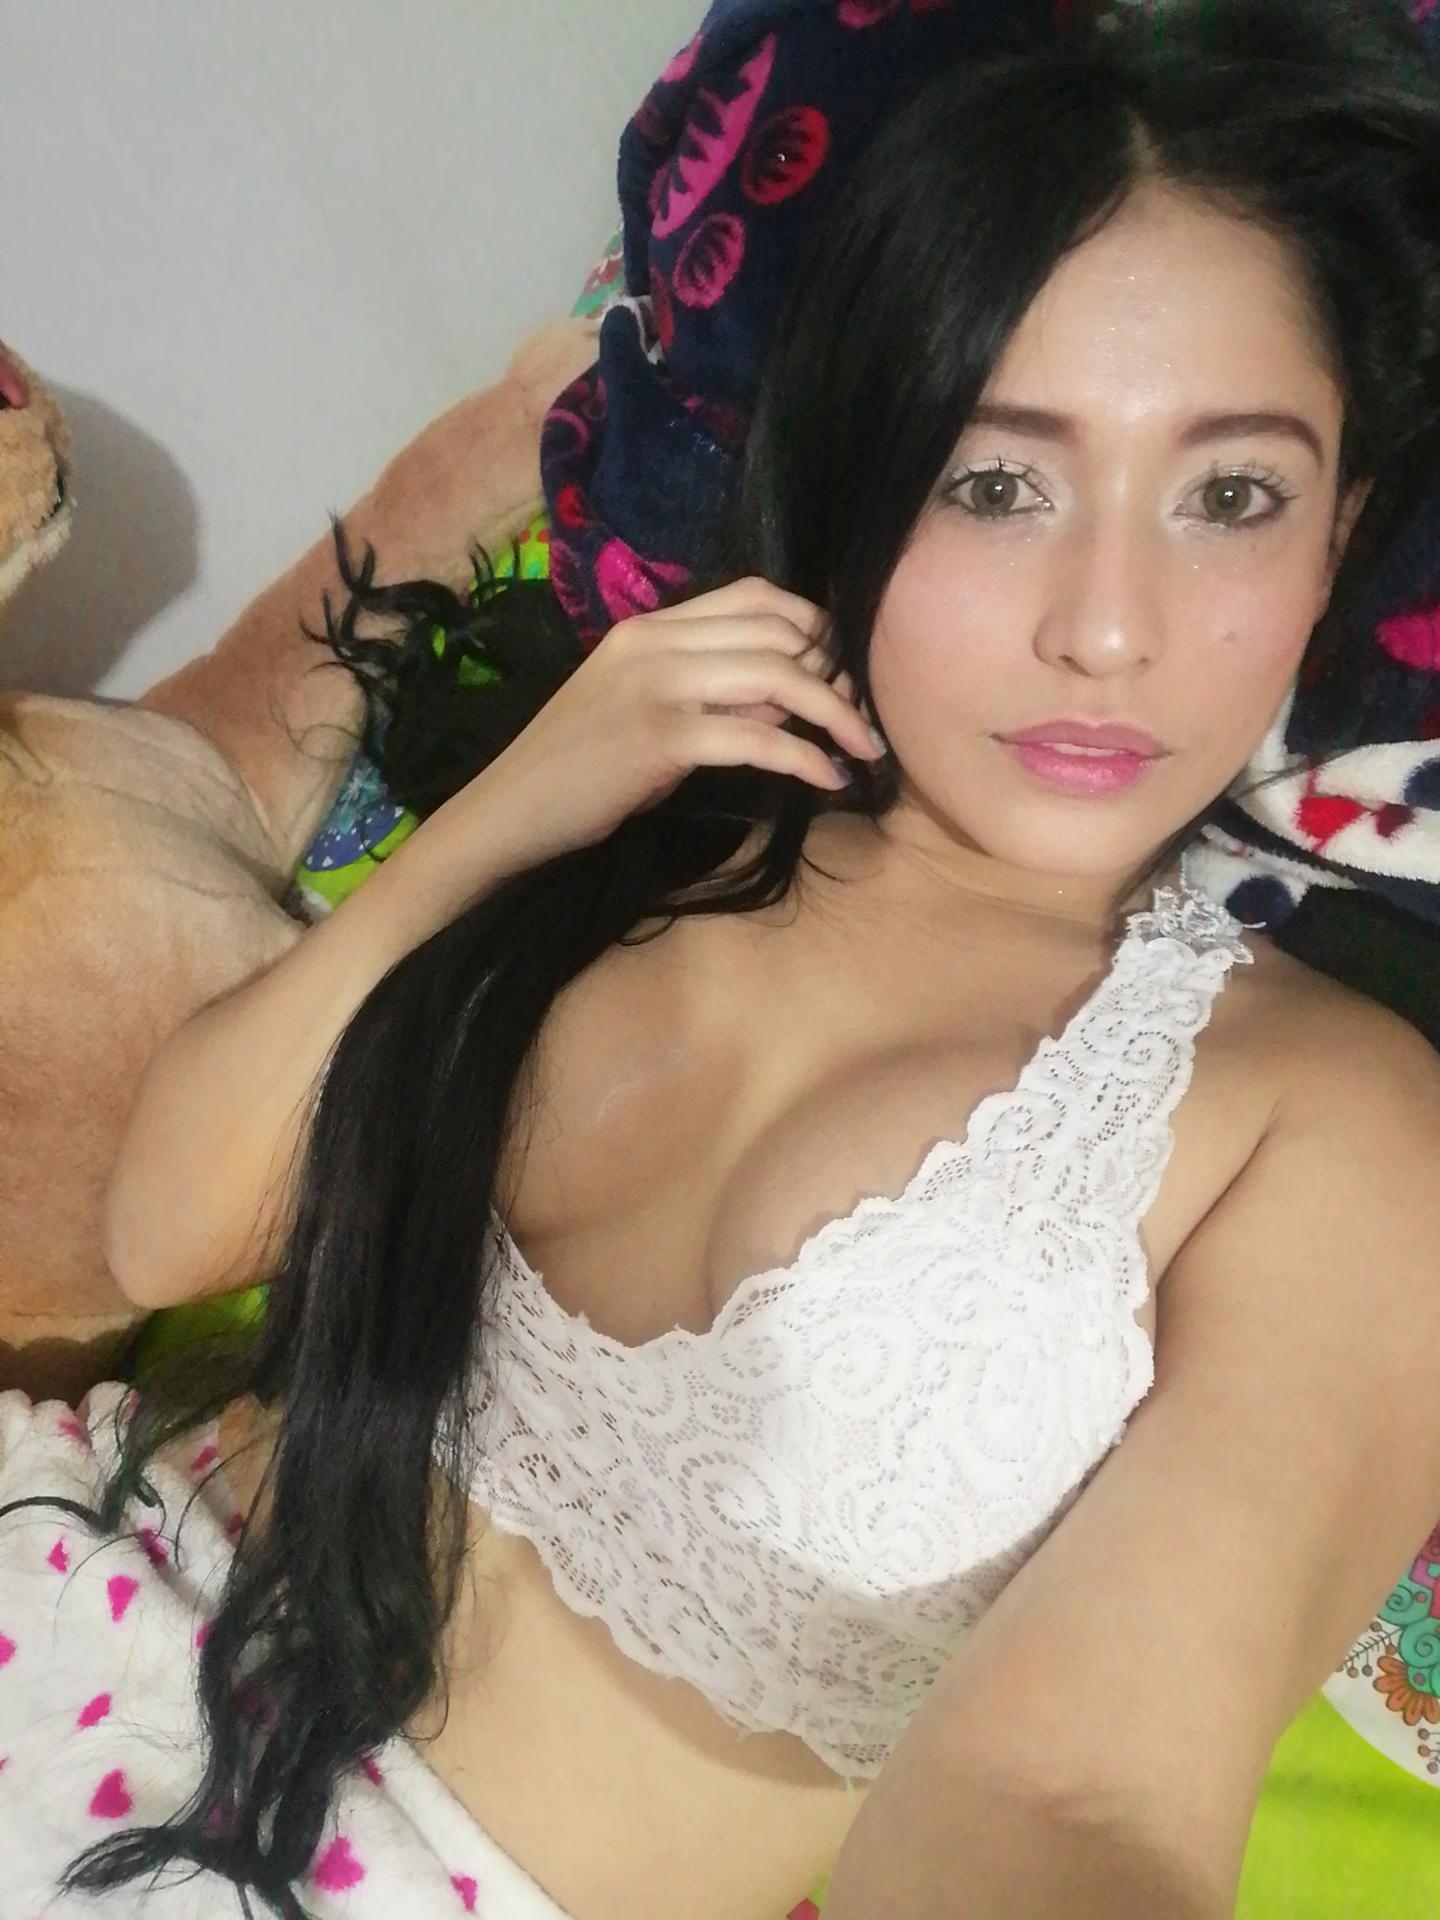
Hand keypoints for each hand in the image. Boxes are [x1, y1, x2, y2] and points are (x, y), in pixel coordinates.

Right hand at [467, 576, 883, 865]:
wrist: (509, 812)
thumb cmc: (575, 772)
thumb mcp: (642, 714)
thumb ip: (705, 694)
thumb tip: (782, 702)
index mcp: (648, 627)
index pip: (753, 596)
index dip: (812, 624)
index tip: (840, 668)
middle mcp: (654, 643)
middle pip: (777, 633)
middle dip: (835, 672)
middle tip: (862, 717)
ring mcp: (656, 686)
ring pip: (776, 677)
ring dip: (834, 713)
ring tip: (863, 747)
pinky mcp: (660, 738)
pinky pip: (755, 739)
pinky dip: (803, 760)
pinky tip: (828, 780)